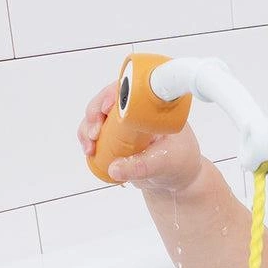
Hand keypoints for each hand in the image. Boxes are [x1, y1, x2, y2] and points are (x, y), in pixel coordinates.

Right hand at [76, 82, 203, 192]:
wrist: (180, 178)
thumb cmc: (180, 162)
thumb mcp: (166, 163)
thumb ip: (143, 166)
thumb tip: (114, 168)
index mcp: (151, 105)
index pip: (128, 89)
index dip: (113, 94)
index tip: (106, 109)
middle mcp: (134, 110)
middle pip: (105, 101)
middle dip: (94, 115)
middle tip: (94, 133)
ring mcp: (123, 124)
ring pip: (96, 118)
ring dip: (87, 130)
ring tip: (90, 148)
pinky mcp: (116, 139)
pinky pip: (97, 135)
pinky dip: (90, 142)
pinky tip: (90, 153)